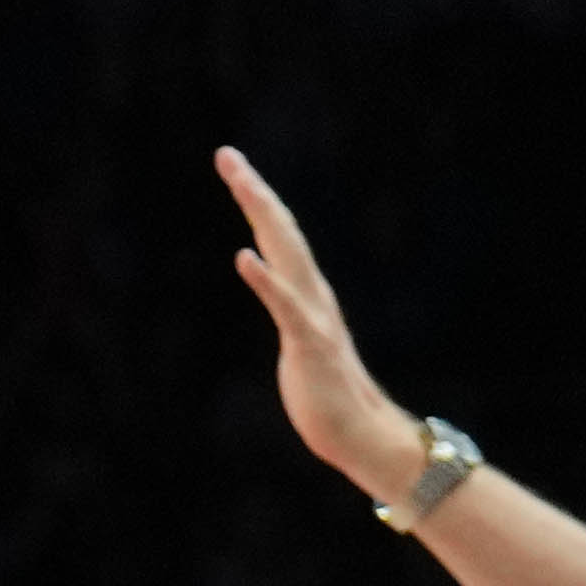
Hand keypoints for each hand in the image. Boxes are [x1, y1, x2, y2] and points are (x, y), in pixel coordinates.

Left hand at [214, 149, 432, 504]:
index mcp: (305, 292)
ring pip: (286, 254)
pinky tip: (244, 257)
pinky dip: (265, 279)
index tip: (233, 166)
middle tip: (227, 154)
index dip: (256, 200)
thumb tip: (276, 288)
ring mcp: (312, 315)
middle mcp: (312, 293)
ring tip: (243, 185)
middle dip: (253, 191)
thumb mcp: (300, 342)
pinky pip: (285, 306)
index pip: (277, 236)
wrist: (358, 431)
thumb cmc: (326, 393)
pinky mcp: (309, 343)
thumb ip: (289, 310)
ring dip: (264, 217)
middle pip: (280, 230)